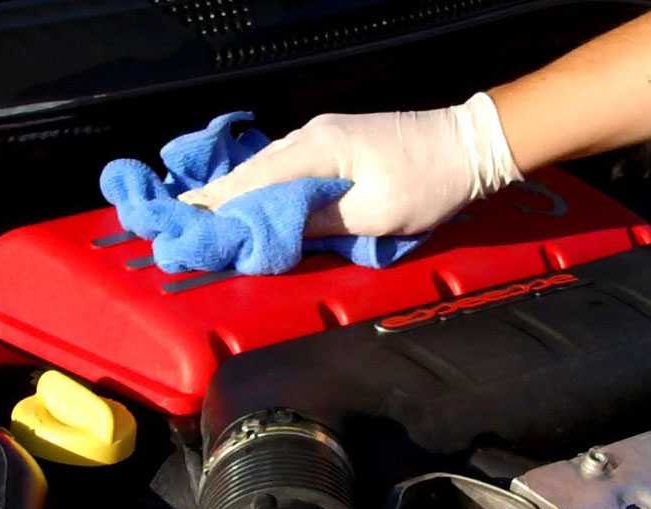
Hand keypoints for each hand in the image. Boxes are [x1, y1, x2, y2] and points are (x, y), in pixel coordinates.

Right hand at [178, 93, 521, 237]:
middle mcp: (311, 136)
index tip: (182, 225)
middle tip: (179, 223)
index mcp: (316, 149)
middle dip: (217, 200)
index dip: (216, 207)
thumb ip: (318, 222)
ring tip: (206, 217)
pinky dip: (264, 186)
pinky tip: (252, 201)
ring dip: (239, 193)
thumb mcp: (374, 213)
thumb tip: (269, 231)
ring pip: (268, 169)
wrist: (471, 146)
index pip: (252, 182)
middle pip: (252, 172)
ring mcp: (324, 136)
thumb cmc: (429, 182)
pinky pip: (287, 167)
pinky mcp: (338, 144)